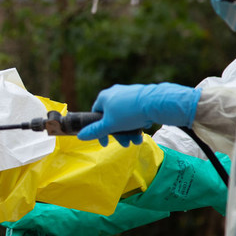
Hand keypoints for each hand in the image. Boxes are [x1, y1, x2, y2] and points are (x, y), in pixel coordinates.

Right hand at [78, 84, 200, 147]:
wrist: (155, 102)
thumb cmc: (128, 113)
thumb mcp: (110, 125)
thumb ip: (95, 131)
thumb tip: (80, 136)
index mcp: (104, 97)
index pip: (96, 115)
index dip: (100, 131)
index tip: (106, 142)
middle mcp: (114, 92)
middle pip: (112, 118)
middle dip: (119, 133)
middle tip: (126, 143)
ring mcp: (128, 93)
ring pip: (125, 117)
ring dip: (130, 131)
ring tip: (137, 140)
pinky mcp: (140, 96)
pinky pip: (135, 112)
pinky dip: (137, 122)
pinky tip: (143, 128)